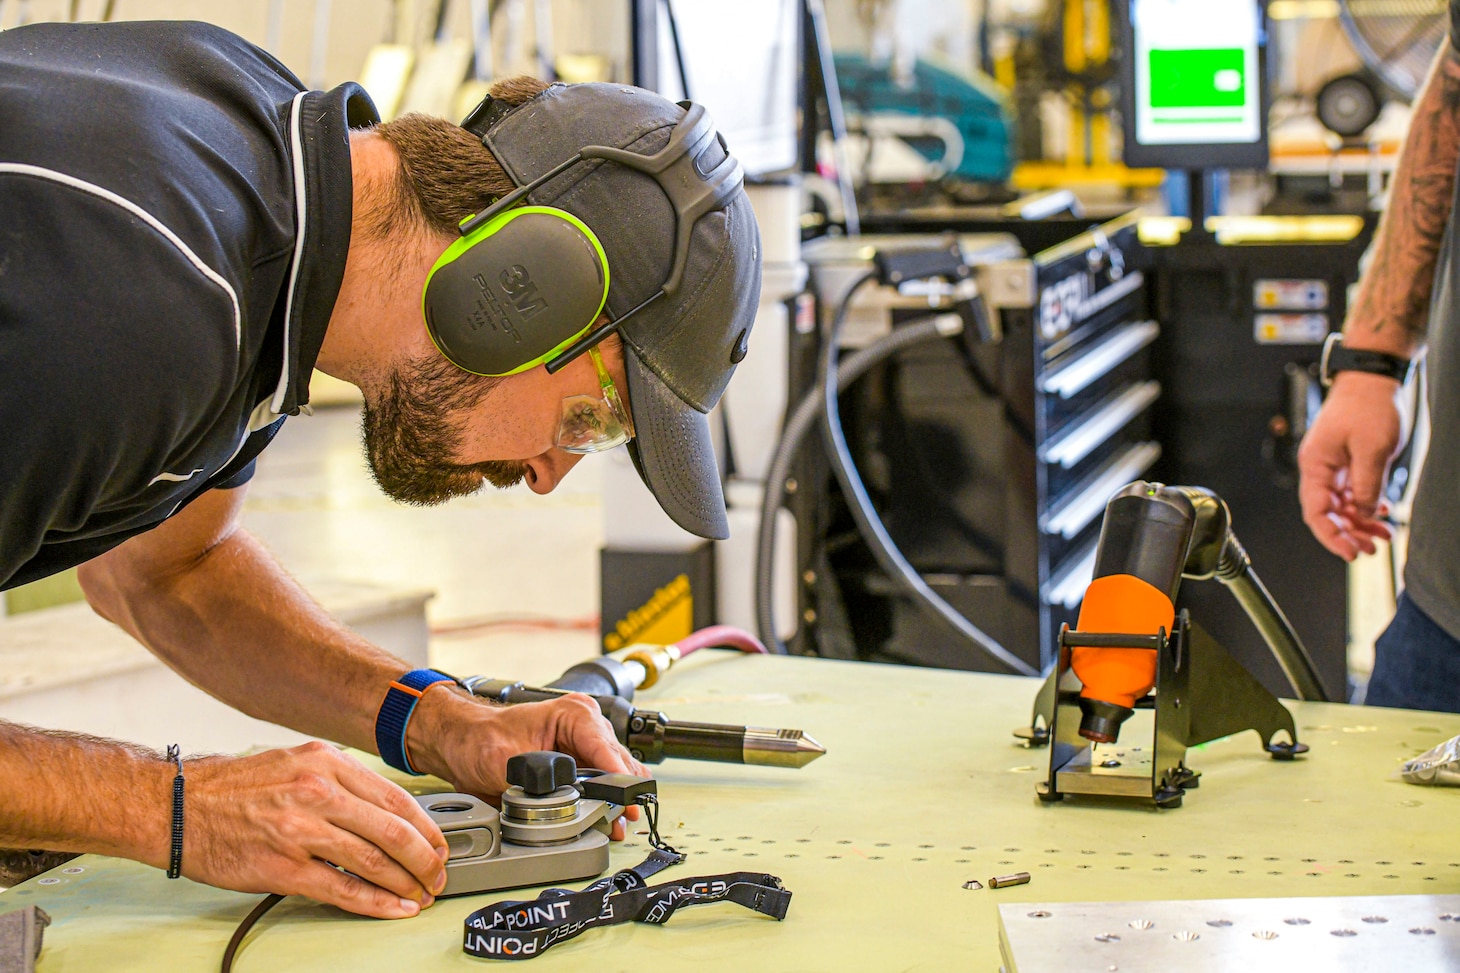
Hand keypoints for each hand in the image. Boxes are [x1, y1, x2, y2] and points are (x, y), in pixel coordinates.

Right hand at [181, 742, 447, 918]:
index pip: (396, 798)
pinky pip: (341, 890)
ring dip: (405, 883)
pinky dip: (375, 903)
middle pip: (393, 831)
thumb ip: (340, 783)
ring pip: (373, 861)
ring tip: (420, 895)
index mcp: (327, 763)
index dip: (426, 827)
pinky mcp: (281, 868)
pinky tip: (393, 909)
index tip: (439, 844)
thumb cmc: (234, 787)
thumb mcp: (296, 763)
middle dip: (425, 859)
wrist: (176, 806)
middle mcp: (318, 792)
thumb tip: (386, 813)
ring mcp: (300, 831)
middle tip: (438, 875)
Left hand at [412, 690, 649, 837]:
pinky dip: (606, 801)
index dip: (618, 777)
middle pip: (618, 763)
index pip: (606, 747)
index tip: (626, 802)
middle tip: (622, 821)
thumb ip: (534, 782)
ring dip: (616, 800)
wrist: (462, 743)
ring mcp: (585, 745)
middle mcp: (586, 726)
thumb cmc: (479, 740)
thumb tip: (556, 803)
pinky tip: (606, 817)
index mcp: (573, 714)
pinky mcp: (580, 763)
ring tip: (615, 824)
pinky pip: (603, 782)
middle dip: (621, 793)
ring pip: (617, 774)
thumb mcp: (503, 762)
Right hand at [1297, 371, 1402, 559]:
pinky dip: (1366, 506)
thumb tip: (1363, 514)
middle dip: (1349, 533)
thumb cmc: (1367, 405)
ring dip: (1360, 522)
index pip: (1316, 512)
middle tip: (1371, 549)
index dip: (1332, 536)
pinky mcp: (1347, 462)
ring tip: (1383, 535)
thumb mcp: (1373, 450)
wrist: (1373, 378)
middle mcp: (1319, 468)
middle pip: (1328, 513)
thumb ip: (1367, 486)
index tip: (1351, 552)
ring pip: (1342, 506)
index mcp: (1315, 465)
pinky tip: (1382, 514)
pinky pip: (1353, 493)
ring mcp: (1333, 466)